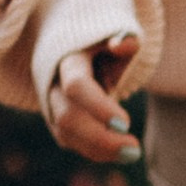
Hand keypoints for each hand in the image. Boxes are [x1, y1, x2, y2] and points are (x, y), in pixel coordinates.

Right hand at [46, 29, 141, 162]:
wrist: (77, 44)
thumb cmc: (105, 40)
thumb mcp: (118, 32)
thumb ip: (125, 39)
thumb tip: (122, 45)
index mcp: (68, 58)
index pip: (76, 86)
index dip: (98, 107)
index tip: (127, 124)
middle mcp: (53, 83)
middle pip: (67, 117)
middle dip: (100, 138)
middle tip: (135, 149)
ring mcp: (51, 103)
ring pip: (66, 134)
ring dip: (99, 149)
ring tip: (132, 153)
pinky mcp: (56, 119)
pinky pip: (71, 142)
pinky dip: (95, 151)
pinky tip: (121, 152)